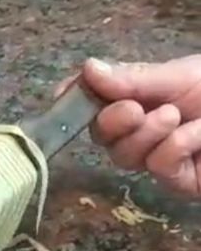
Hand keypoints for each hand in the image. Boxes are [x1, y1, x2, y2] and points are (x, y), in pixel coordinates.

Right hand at [74, 56, 200, 195]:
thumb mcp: (173, 76)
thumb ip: (131, 78)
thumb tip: (87, 68)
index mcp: (132, 98)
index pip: (92, 100)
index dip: (74, 99)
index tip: (62, 95)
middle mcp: (137, 130)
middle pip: (101, 135)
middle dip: (111, 121)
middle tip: (133, 110)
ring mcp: (154, 157)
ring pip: (125, 155)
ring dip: (147, 134)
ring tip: (173, 116)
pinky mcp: (177, 182)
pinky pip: (158, 167)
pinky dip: (175, 147)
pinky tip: (196, 135)